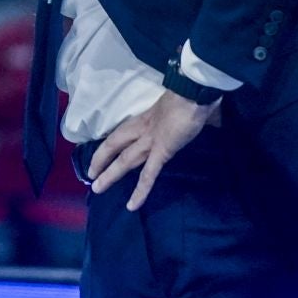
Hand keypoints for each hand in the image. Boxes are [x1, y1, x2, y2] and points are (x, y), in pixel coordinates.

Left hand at [87, 89, 217, 210]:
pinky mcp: (161, 152)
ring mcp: (150, 141)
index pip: (122, 133)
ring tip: (97, 189)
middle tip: (90, 175)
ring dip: (110, 176)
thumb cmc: (191, 95)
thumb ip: (184, 117)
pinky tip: (132, 205)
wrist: (194, 92)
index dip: (111, 144)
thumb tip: (208, 119)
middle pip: (115, 146)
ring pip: (124, 161)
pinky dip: (140, 191)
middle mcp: (142, 129)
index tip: (102, 155)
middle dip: (101, 160)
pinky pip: (148, 175)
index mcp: (145, 118)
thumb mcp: (179, 107)